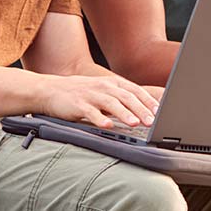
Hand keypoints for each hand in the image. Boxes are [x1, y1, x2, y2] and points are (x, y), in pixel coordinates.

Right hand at [38, 73, 158, 128]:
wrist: (50, 90)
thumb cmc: (81, 93)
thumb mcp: (104, 91)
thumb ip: (122, 99)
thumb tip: (144, 111)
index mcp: (112, 83)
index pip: (135, 91)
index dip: (148, 100)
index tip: (160, 111)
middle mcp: (104, 87)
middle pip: (126, 97)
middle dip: (141, 109)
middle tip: (152, 121)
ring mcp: (91, 95)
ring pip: (111, 103)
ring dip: (124, 114)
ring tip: (135, 124)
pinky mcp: (77, 104)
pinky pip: (90, 112)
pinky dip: (100, 119)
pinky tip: (107, 126)